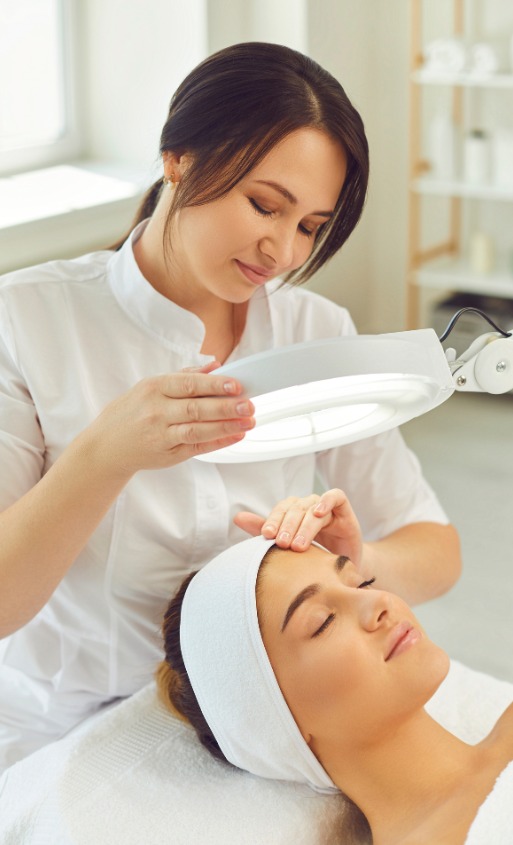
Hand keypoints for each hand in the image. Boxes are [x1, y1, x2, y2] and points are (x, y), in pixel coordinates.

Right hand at [83, 364, 254, 477]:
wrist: (106, 445)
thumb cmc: (131, 412)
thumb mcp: (150, 386)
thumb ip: (184, 376)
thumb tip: (214, 365)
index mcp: (154, 388)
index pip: (188, 384)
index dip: (214, 385)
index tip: (236, 385)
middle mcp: (157, 411)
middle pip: (196, 408)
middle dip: (226, 407)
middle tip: (249, 405)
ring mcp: (162, 434)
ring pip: (197, 430)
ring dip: (226, 426)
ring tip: (248, 422)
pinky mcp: (168, 454)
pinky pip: (197, 447)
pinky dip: (218, 441)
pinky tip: (235, 435)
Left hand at [234, 489, 362, 566]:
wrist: (347, 569)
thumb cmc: (316, 556)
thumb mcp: (290, 547)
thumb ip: (265, 530)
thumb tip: (237, 517)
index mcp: (294, 513)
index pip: (281, 509)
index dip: (273, 520)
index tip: (266, 536)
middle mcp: (309, 507)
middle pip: (295, 508)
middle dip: (287, 526)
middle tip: (282, 544)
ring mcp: (328, 508)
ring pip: (313, 508)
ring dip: (304, 526)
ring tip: (298, 546)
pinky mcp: (345, 511)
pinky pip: (336, 496)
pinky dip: (326, 501)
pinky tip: (318, 513)